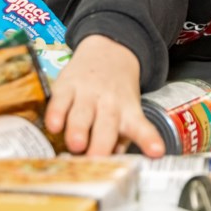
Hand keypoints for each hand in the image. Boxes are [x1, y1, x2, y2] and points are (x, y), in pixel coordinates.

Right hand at [43, 35, 164, 156]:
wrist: (109, 50)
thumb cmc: (117, 94)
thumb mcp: (128, 113)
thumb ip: (121, 139)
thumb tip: (112, 160)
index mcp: (129, 112)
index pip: (141, 127)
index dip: (149, 139)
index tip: (157, 151)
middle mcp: (109, 103)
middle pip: (106, 125)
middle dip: (101, 144)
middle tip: (96, 158)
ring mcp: (87, 93)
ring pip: (81, 114)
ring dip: (78, 130)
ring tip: (76, 145)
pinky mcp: (66, 85)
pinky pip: (59, 101)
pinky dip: (55, 113)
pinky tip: (53, 126)